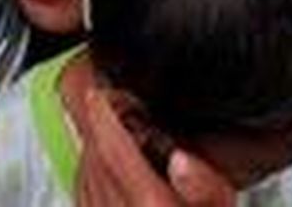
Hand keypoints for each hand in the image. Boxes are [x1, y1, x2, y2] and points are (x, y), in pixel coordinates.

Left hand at [76, 89, 236, 206]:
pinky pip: (83, 201)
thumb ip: (207, 188)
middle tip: (108, 107)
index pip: (115, 152)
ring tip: (107, 137)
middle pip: (96, 162)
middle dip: (98, 130)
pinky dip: (87, 179)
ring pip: (85, 181)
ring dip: (91, 153)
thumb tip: (181, 160)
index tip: (98, 94)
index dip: (103, 116)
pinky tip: (101, 172)